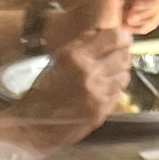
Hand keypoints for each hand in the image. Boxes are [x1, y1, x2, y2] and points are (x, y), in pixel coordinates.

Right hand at [0, 19, 133, 157]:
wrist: (33, 125)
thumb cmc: (42, 90)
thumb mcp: (59, 59)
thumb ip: (83, 44)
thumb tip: (104, 34)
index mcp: (77, 57)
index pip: (116, 38)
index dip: (122, 37)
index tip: (122, 39)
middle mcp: (90, 74)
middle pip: (124, 57)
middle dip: (121, 55)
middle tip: (114, 58)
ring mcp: (98, 95)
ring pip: (124, 76)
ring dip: (118, 74)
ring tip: (107, 76)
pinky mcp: (101, 111)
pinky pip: (118, 94)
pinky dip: (113, 90)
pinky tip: (102, 91)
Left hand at [49, 0, 158, 45]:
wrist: (85, 37)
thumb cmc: (91, 16)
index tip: (133, 8)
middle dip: (150, 10)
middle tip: (128, 18)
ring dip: (147, 19)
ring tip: (126, 22)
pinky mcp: (144, 12)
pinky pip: (158, 19)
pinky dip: (145, 26)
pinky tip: (128, 27)